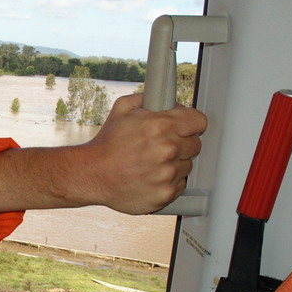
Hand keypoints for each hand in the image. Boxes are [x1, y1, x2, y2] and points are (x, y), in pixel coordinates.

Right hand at [75, 93, 206, 213]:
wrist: (91, 174)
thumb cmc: (106, 144)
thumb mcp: (122, 108)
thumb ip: (147, 98)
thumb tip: (164, 98)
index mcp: (161, 126)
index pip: (199, 121)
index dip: (191, 123)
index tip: (185, 127)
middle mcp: (168, 150)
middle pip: (195, 144)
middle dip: (181, 143)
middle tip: (161, 146)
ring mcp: (168, 174)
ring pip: (187, 165)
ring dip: (174, 163)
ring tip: (151, 163)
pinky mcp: (165, 193)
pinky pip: (179, 184)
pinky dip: (168, 181)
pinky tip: (150, 176)